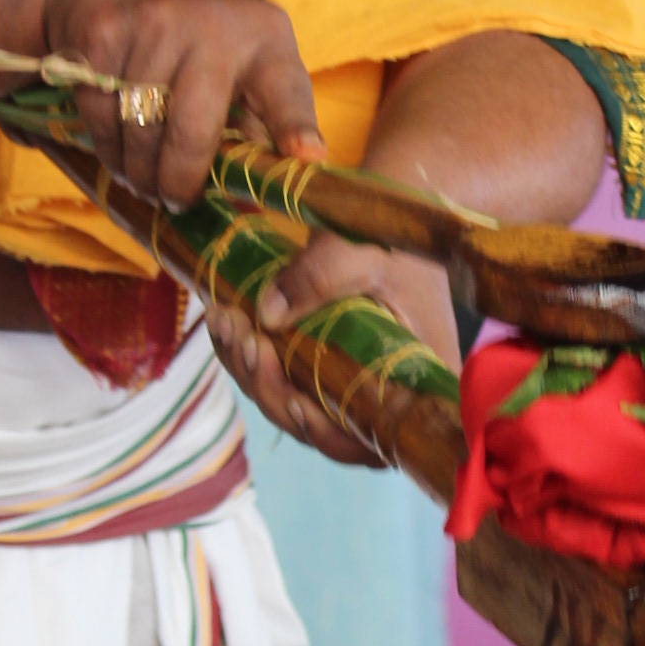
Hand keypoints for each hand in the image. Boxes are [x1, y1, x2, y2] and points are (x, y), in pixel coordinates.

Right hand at [36, 0, 322, 203]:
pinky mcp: (105, 31)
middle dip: (179, 183)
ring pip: (140, 131)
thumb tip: (250, 202)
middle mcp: (214, 24)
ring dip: (138, 172)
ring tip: (144, 182)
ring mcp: (154, 23)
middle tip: (175, 202)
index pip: (285, 90)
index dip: (294, 127)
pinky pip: (101, 115)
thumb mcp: (244, 67)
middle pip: (192, 131)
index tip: (306, 156)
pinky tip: (119, 153)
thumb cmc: (197, 41)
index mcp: (265, 39)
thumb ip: (257, 130)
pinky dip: (108, 148)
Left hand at [204, 229, 460, 465]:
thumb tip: (266, 315)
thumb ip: (320, 276)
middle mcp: (386, 393)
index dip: (329, 433)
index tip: (294, 400)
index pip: (373, 441)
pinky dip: (248, 354)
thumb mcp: (362, 248)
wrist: (397, 204)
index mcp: (418, 381)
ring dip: (251, 370)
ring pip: (292, 402)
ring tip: (226, 322)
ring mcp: (353, 379)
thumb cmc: (395, 230)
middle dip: (272, 390)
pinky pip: (281, 375)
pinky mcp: (325, 362)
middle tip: (244, 340)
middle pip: (320, 427)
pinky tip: (226, 320)